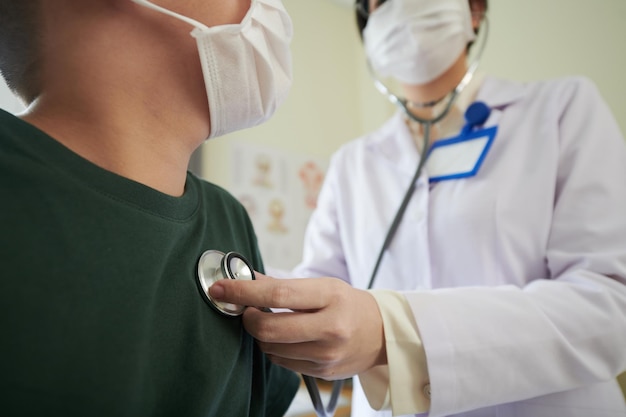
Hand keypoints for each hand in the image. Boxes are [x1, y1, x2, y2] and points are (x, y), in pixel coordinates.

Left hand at [209, 273, 386, 379]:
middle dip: (247, 318)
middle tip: (245, 310)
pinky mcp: (321, 371)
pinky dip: (273, 348)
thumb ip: (283, 285)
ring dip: (259, 334)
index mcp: (330, 296)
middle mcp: (330, 327)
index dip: (242, 292)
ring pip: (270, 347)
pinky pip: (281, 361)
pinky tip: (285, 338)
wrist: (382, 333)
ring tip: (269, 322)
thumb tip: (245, 279)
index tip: (219, 288)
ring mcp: (326, 353)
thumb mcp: (323, 286)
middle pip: (268, 328)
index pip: (276, 294)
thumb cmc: (348, 304)